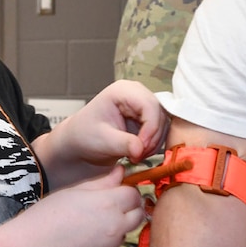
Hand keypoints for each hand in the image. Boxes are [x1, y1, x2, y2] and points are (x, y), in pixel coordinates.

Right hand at [17, 165, 144, 246]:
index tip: (115, 191)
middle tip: (109, 207)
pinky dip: (105, 243)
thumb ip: (103, 182)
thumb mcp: (75, 191)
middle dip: (129, 208)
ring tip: (91, 224)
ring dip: (118, 226)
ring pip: (126, 232)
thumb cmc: (47, 215)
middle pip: (138, 214)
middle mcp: (115, 227)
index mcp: (108, 204)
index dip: (126, 191)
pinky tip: (83, 240)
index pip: (134, 194)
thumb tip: (121, 171)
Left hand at [42, 82, 168, 184]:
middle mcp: (136, 93)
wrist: (81, 142)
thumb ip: (123, 143)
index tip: (141, 148)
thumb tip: (140, 149)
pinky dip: (154, 144)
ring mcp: (143, 104)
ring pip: (163, 123)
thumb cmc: (85, 136)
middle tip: (139, 155)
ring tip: (136, 156)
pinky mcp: (147, 117)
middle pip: (159, 113)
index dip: (150, 128)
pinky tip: (139, 153)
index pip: (149, 105)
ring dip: (154, 142)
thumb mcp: (103, 140)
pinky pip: (161, 130)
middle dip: (152, 137)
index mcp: (122, 90)